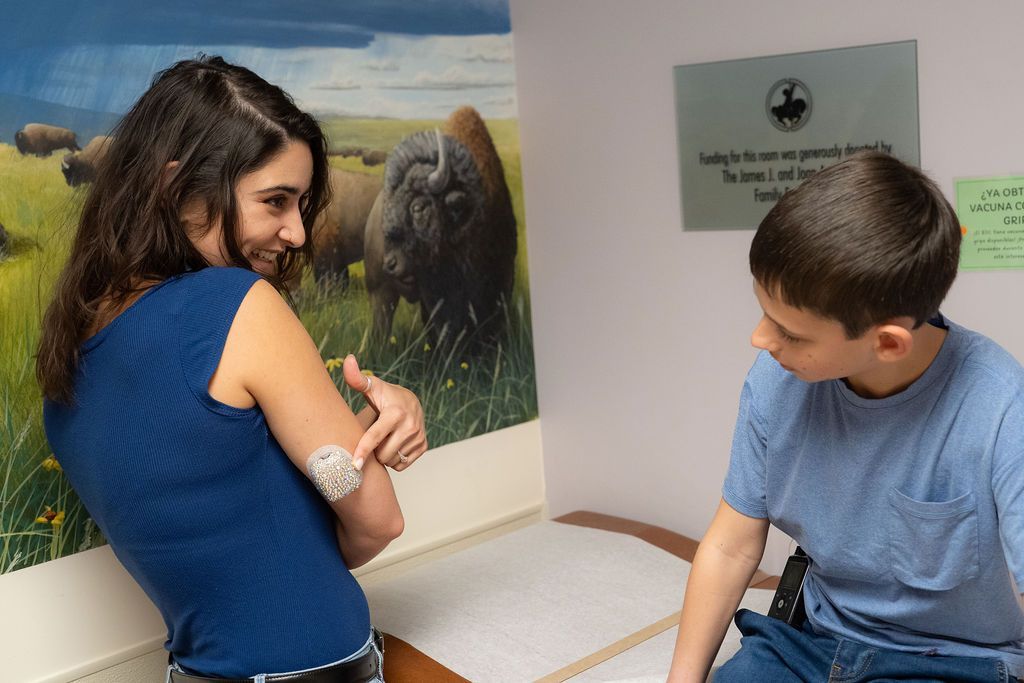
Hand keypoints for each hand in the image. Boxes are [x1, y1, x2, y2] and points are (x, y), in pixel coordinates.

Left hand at [343, 354, 426, 470]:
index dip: (363, 451)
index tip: (354, 465)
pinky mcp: (423, 446)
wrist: (411, 401)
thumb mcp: (372, 387)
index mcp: (395, 413)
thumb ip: (357, 378)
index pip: (375, 436)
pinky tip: (394, 444)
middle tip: (374, 436)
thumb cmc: (385, 396)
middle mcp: (410, 426)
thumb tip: (348, 359)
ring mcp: (418, 437)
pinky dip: (395, 458)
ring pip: (391, 461)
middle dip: (374, 450)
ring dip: (384, 454)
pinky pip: (402, 464)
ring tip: (385, 438)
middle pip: (382, 454)